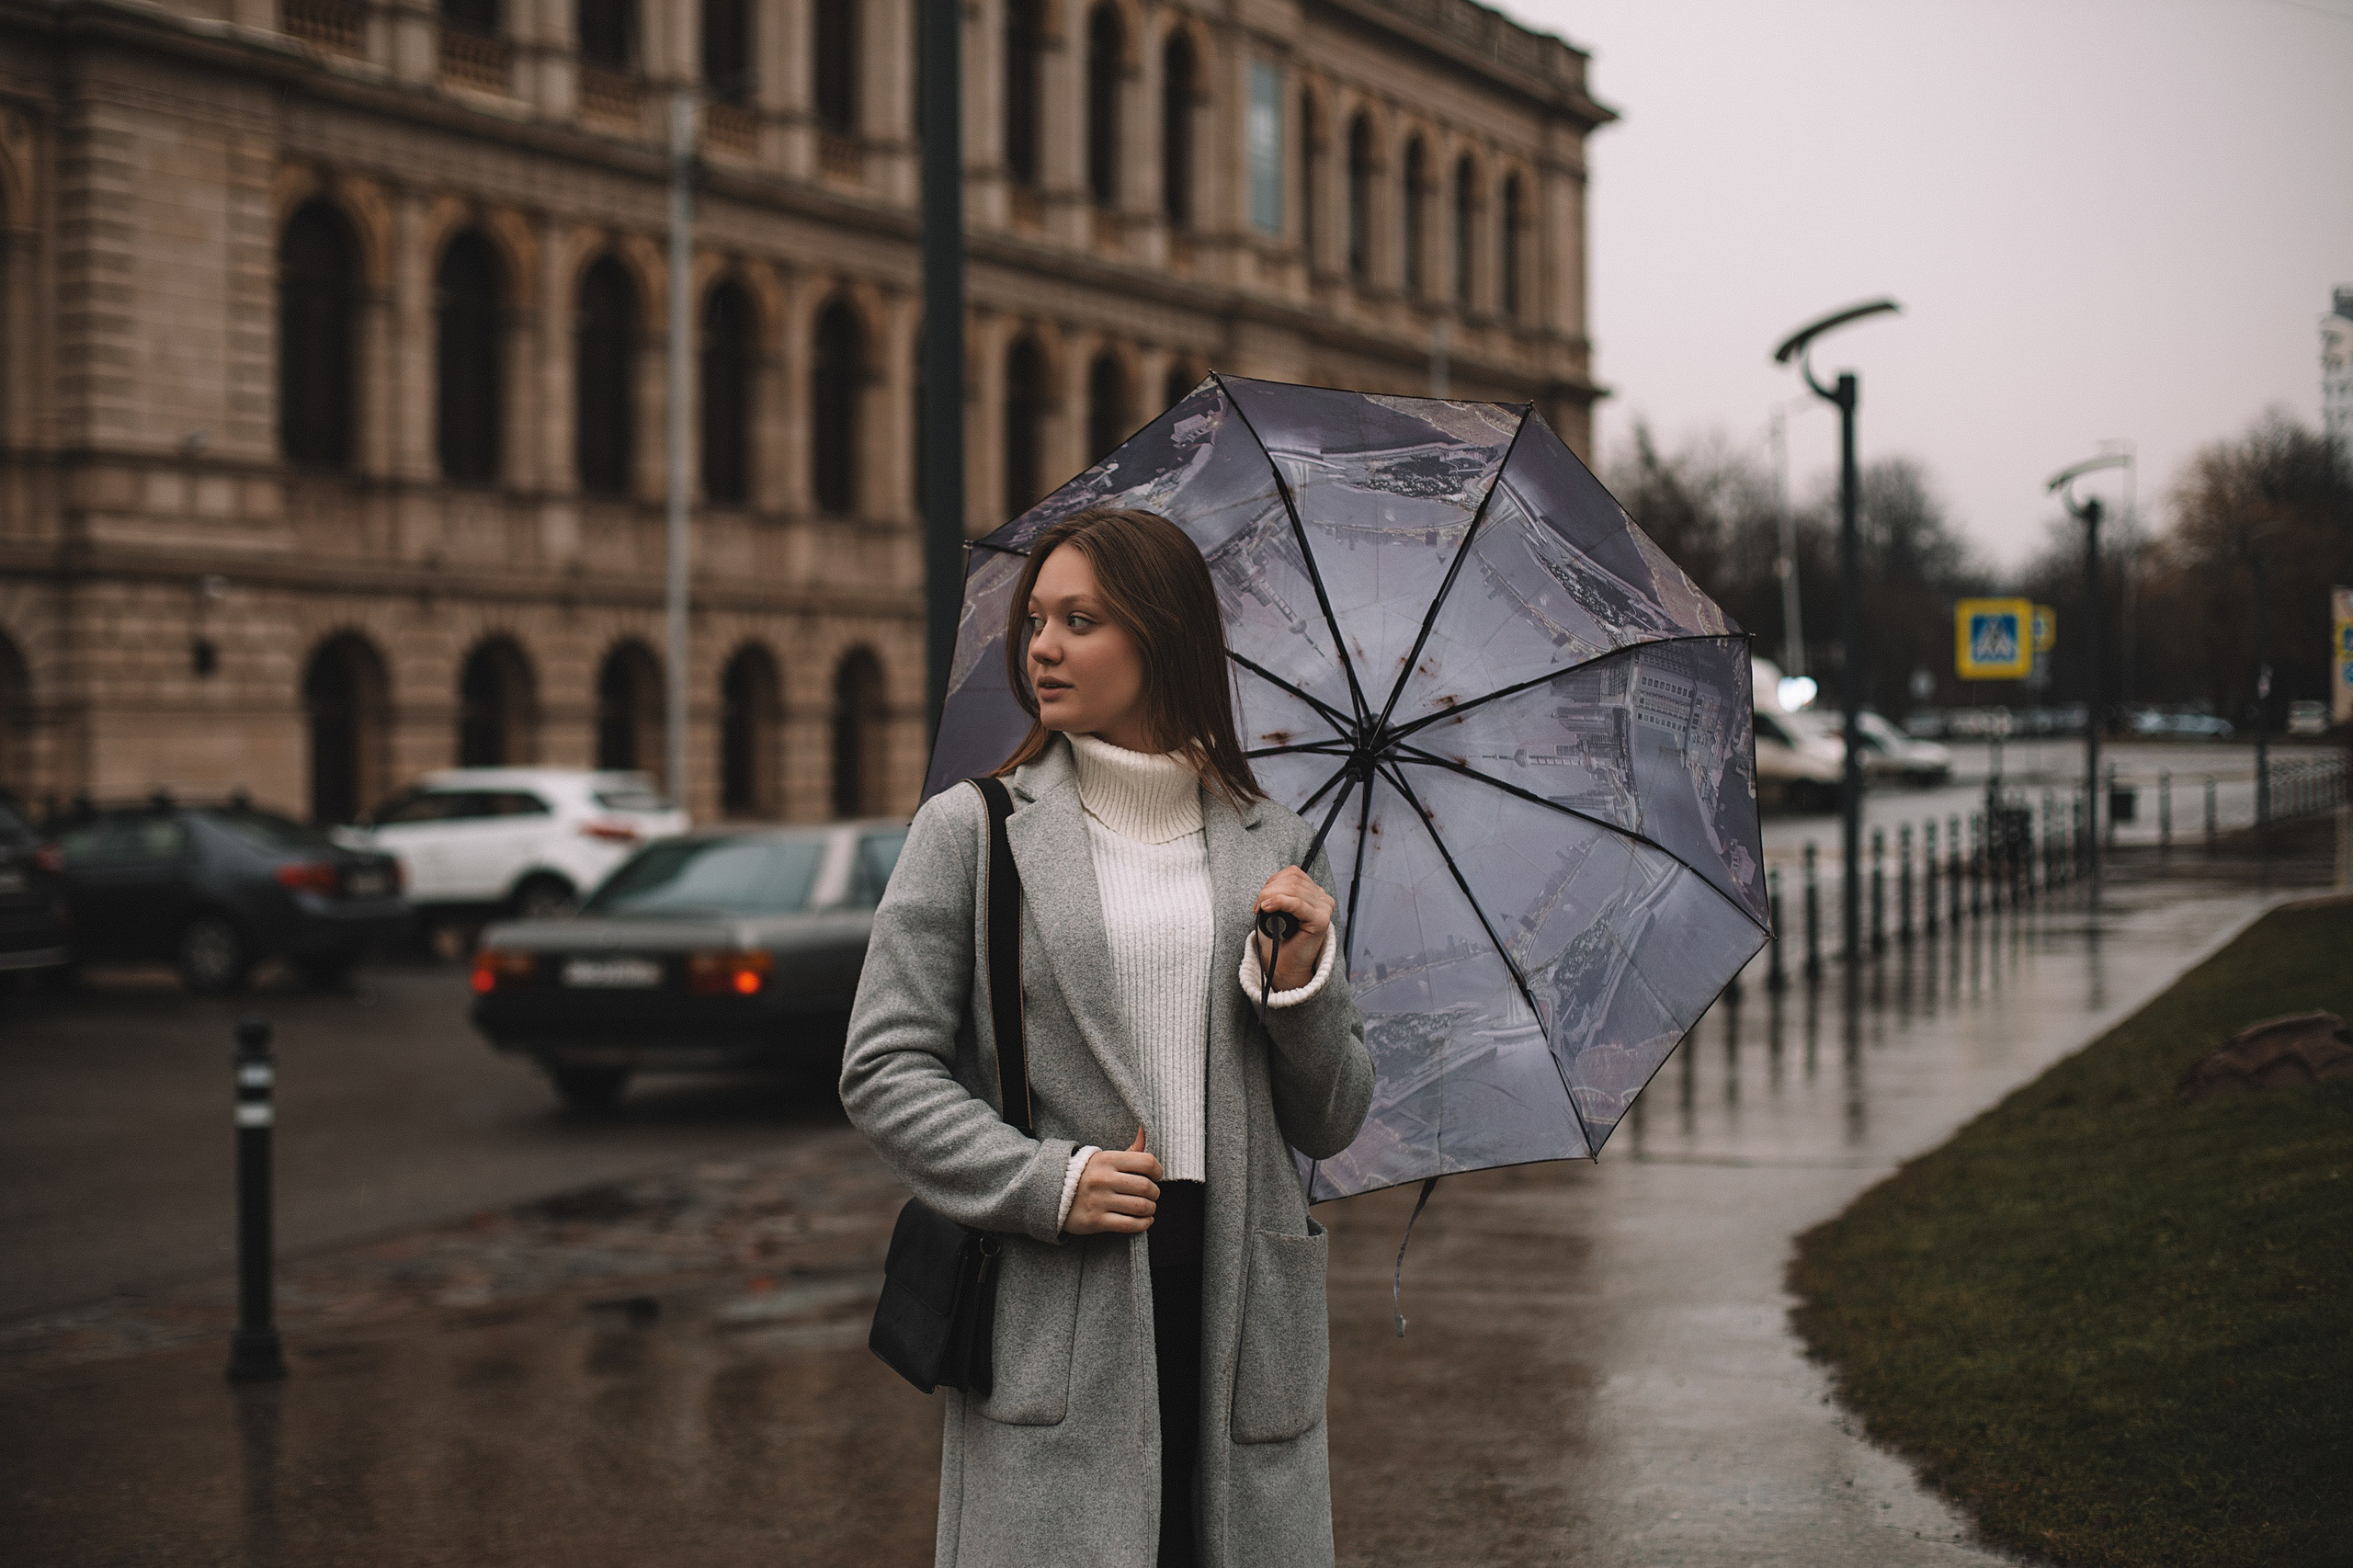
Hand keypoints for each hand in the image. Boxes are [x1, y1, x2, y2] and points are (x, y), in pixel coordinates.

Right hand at [1064, 1125, 1161, 1235]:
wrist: (1054, 1194)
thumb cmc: (1088, 1175)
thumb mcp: (1105, 1158)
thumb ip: (1130, 1150)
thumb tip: (1145, 1129)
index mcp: (1107, 1160)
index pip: (1146, 1162)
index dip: (1157, 1170)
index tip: (1155, 1176)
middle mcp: (1103, 1179)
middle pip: (1145, 1187)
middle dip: (1155, 1193)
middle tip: (1152, 1195)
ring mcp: (1099, 1201)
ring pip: (1140, 1207)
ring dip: (1151, 1209)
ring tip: (1148, 1208)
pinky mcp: (1096, 1221)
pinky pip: (1129, 1225)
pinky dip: (1143, 1224)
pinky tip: (1145, 1220)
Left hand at [1253, 865, 1334, 994]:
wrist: (1287, 964)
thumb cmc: (1282, 938)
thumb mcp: (1280, 908)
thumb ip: (1280, 892)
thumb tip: (1269, 886)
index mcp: (1315, 893)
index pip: (1294, 873)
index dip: (1273, 881)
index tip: (1261, 898)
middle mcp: (1323, 899)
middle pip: (1292, 880)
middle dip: (1268, 890)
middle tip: (1257, 906)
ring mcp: (1324, 909)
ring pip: (1292, 889)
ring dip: (1269, 896)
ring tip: (1261, 910)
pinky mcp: (1320, 920)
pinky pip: (1297, 903)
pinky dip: (1279, 902)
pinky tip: (1267, 907)